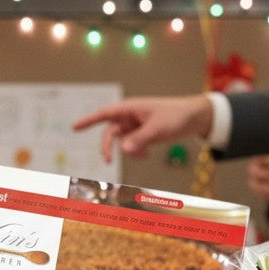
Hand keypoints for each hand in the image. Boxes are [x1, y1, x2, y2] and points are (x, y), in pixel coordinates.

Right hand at [72, 95, 213, 162]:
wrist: (194, 119)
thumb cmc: (176, 117)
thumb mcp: (158, 129)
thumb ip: (140, 139)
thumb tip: (124, 150)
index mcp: (130, 108)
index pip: (104, 114)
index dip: (88, 121)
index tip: (74, 128)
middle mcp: (130, 116)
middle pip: (110, 133)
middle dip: (109, 147)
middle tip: (107, 161)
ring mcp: (135, 126)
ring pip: (121, 142)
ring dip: (129, 151)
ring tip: (144, 154)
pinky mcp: (142, 135)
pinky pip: (131, 146)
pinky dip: (136, 153)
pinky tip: (146, 154)